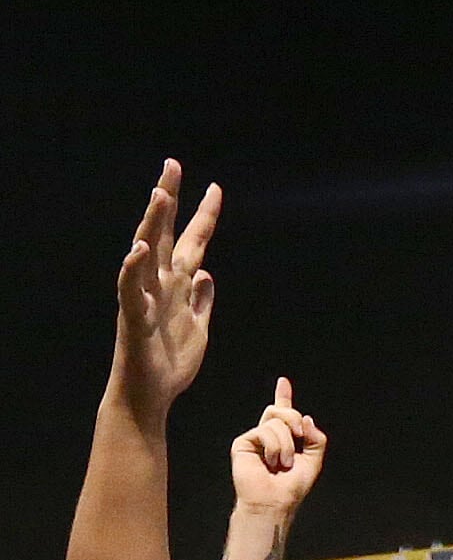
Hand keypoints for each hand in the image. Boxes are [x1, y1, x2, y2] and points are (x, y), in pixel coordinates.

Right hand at [113, 161, 222, 421]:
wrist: (152, 394)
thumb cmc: (171, 361)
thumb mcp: (199, 324)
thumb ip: (202, 299)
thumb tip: (206, 273)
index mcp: (179, 284)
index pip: (193, 241)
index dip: (204, 215)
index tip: (215, 187)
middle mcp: (160, 284)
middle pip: (165, 234)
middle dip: (169, 200)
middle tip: (173, 165)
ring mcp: (145, 298)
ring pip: (146, 254)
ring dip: (152, 224)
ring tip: (159, 195)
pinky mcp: (134, 318)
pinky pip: (131, 290)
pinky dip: (132, 270)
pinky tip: (138, 250)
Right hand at [231, 377, 327, 517]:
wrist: (275, 501)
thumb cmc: (292, 485)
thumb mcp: (314, 459)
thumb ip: (316, 437)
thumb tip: (306, 418)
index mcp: (284, 438)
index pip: (283, 413)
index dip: (283, 396)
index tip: (283, 381)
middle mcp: (268, 435)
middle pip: (282, 410)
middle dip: (294, 419)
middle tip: (299, 436)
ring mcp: (255, 438)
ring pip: (276, 420)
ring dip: (287, 444)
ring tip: (282, 463)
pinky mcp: (243, 442)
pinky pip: (265, 430)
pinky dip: (274, 446)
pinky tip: (271, 462)